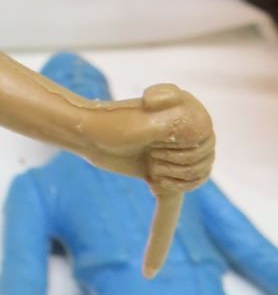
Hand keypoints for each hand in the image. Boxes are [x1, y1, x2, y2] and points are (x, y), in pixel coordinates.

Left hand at [83, 83, 214, 194]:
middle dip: (176, 162)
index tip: (155, 141)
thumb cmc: (112, 126)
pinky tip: (153, 182)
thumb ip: (177, 123)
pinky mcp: (169, 162)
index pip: (206, 136)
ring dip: (173, 175)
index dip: (182, 147)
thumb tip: (205, 125)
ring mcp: (179, 145)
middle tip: (150, 152)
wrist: (88, 137)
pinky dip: (174, 186)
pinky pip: (189, 183)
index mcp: (188, 108)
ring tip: (151, 165)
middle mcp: (188, 125)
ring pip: (198, 173)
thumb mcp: (144, 124)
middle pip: (205, 158)